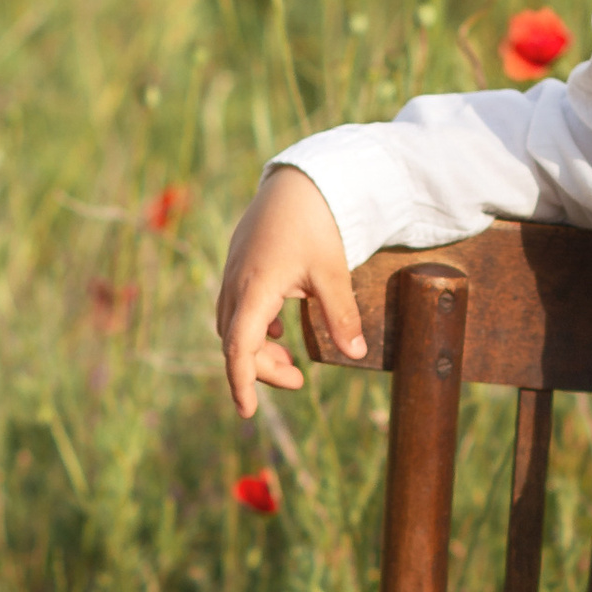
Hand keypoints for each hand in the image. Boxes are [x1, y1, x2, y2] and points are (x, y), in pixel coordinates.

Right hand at [215, 168, 362, 416]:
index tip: (249, 412)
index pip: (239, 347)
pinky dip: (255, 326)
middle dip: (261, 368)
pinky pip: (238, 307)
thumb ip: (341, 315)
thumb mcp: (333, 271)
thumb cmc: (315, 222)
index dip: (242, 382)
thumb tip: (357, 354)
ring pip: (235, 325)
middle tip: (298, 380)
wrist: (298, 179)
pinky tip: (279, 328)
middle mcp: (236, 283)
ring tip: (291, 362)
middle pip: (236, 342)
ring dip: (258, 348)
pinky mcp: (241, 265)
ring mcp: (234, 273)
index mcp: (255, 288)